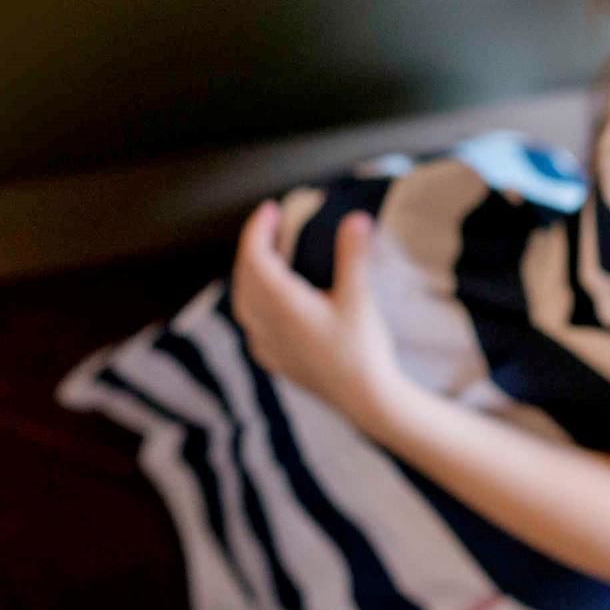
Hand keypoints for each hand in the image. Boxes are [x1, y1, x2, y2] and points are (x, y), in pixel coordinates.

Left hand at [231, 200, 405, 433]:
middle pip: (245, 275)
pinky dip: (255, 300)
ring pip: (244, 299)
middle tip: (272, 224)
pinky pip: (251, 322)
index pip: (254, 256)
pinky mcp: (273, 359)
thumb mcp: (359, 297)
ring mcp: (265, 344)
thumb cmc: (363, 348)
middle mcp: (264, 323)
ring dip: (252, 272)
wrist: (366, 400)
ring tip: (270, 255)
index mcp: (281, 303)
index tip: (270, 208)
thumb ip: (353, 255)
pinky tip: (271, 299)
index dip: (258, 228)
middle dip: (255, 246)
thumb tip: (355, 218)